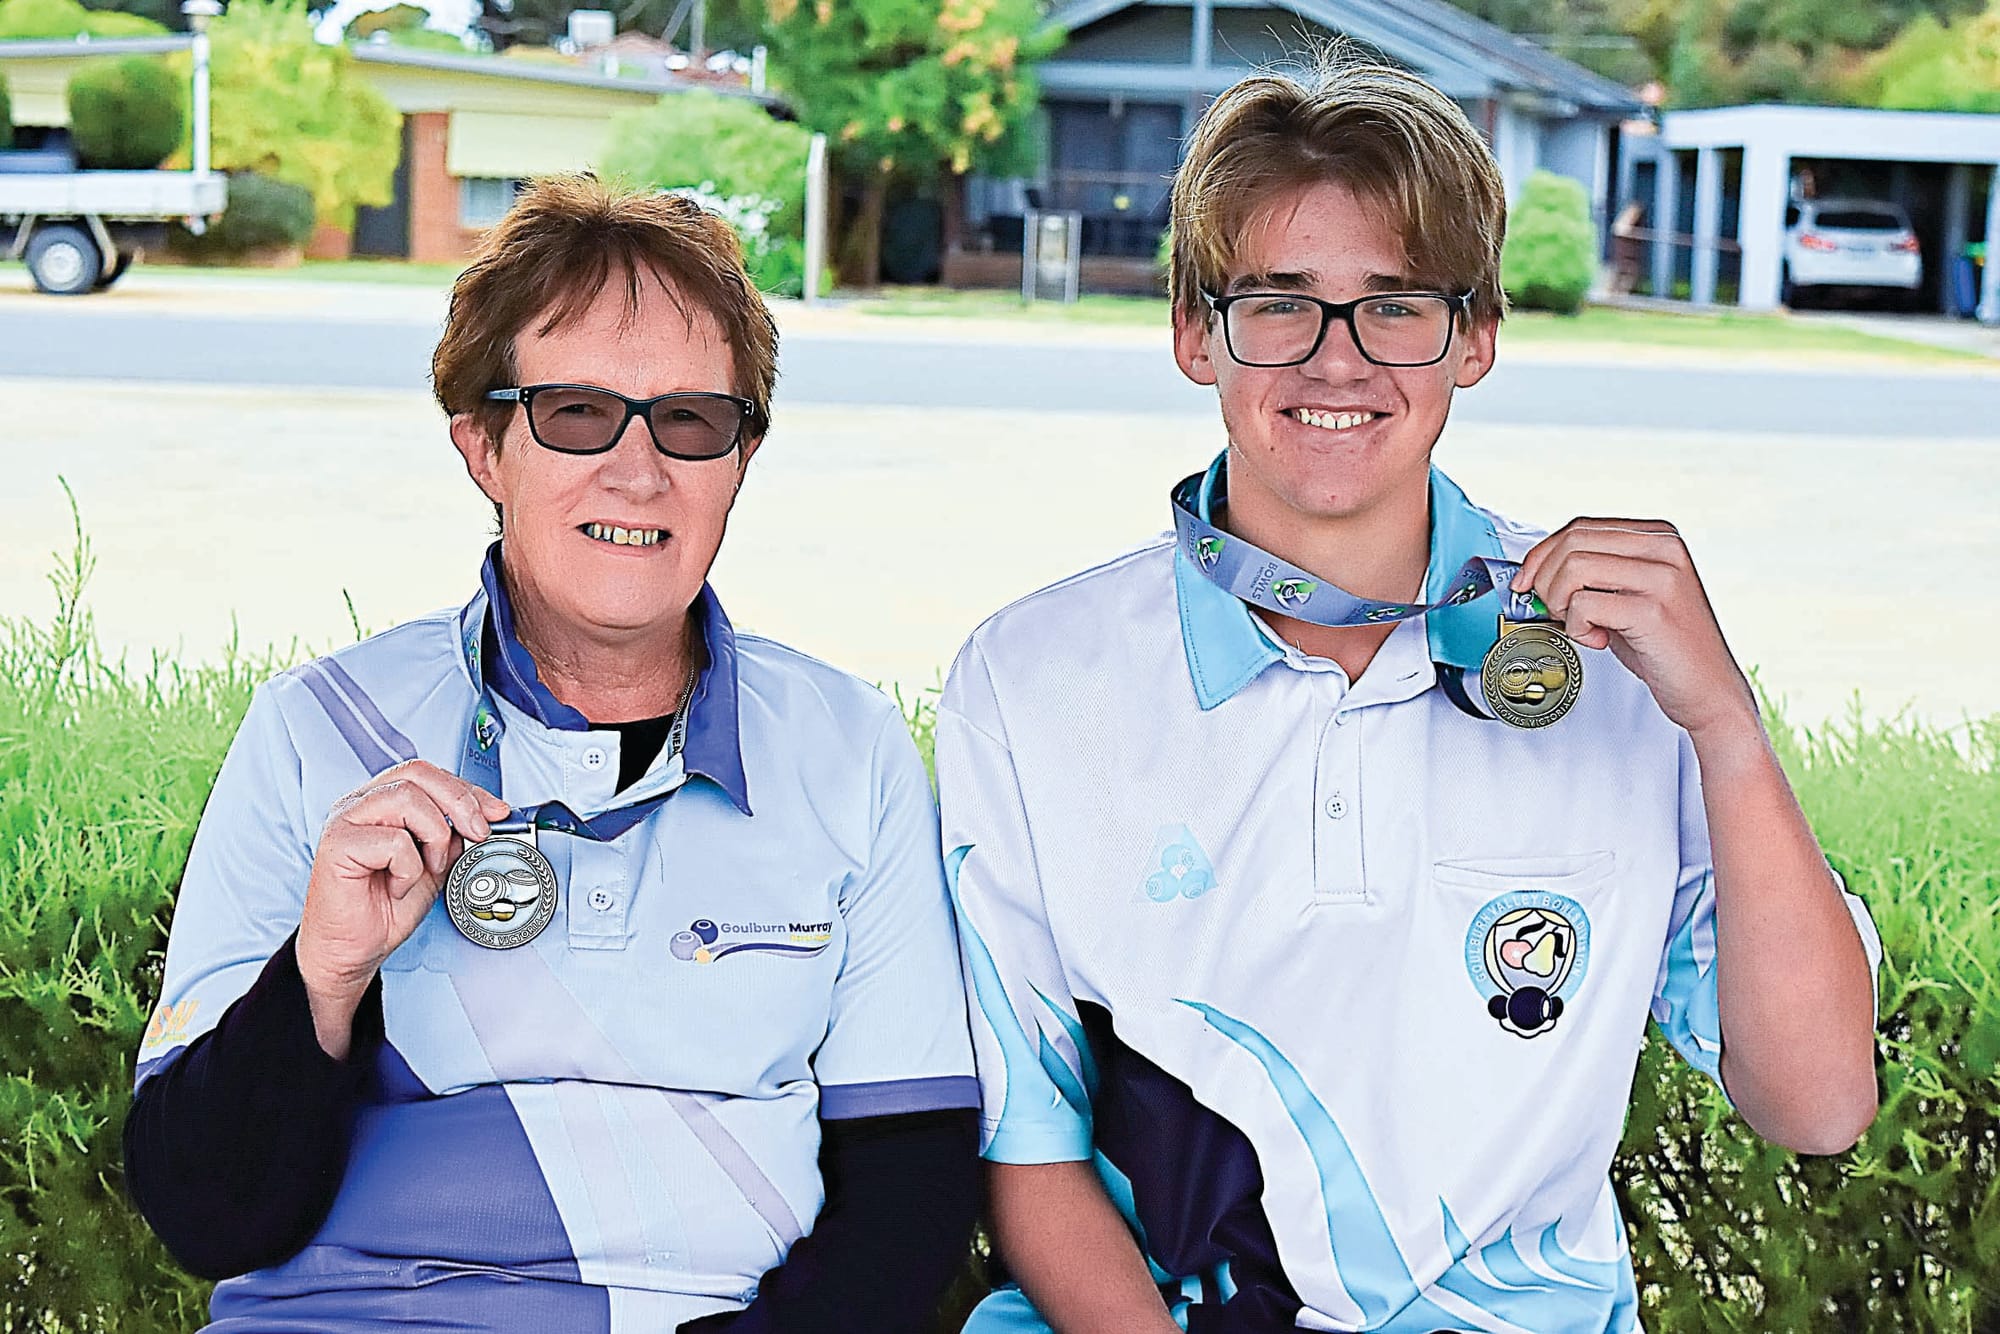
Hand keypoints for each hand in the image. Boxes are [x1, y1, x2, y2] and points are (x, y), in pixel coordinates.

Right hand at [296, 760, 508, 1056]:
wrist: (352, 949)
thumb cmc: (384, 909)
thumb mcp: (435, 865)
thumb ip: (454, 837)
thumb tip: (486, 818)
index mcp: (382, 802)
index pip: (427, 773)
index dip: (467, 789)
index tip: (497, 812)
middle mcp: (361, 804)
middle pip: (417, 774)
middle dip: (460, 802)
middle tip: (478, 833)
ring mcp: (346, 820)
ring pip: (407, 798)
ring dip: (434, 836)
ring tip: (429, 868)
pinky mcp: (337, 843)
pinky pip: (392, 840)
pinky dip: (408, 867)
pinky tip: (397, 886)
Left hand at [1512, 518, 1758, 740]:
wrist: (1707, 689)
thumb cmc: (1662, 646)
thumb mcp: (1627, 595)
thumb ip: (1594, 573)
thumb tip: (1534, 571)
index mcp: (1658, 537)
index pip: (1580, 527)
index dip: (1541, 554)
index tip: (1526, 583)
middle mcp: (1665, 549)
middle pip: (1573, 543)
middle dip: (1545, 579)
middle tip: (1553, 610)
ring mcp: (1662, 577)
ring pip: (1573, 568)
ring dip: (1559, 603)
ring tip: (1580, 625)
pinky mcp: (1653, 610)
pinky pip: (1584, 604)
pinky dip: (1576, 627)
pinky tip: (1597, 640)